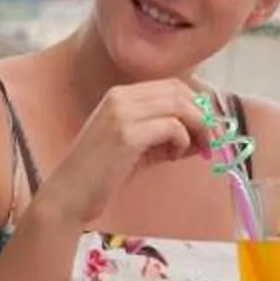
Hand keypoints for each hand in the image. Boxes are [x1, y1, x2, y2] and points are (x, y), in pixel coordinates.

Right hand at [28, 79, 217, 232]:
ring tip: (193, 151)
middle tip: (210, 140)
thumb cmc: (102, 174)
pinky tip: (171, 157)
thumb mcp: (138, 147)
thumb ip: (165, 135)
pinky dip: (182, 141)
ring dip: (197, 129)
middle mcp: (121, 97)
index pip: (172, 85)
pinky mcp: (126, 135)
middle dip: (202, 115)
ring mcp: (122, 113)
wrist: (69, 195)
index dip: (196, 103)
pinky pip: (172, 127)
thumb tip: (203, 133)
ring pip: (179, 106)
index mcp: (121, 95)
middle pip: (179, 92)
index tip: (208, 126)